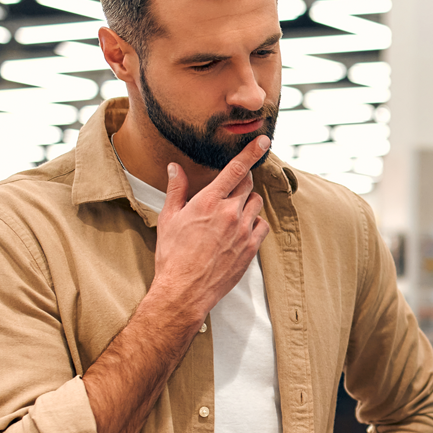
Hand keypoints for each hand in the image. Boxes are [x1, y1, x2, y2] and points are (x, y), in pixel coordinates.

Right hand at [149, 138, 269, 322]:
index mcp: (208, 202)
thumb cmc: (172, 255)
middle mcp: (229, 213)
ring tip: (232, 213)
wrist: (184, 290)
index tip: (263, 141)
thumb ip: (176, 190)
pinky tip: (241, 229)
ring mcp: (243, 231)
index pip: (235, 169)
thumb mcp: (169, 218)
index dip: (251, 152)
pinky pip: (262, 225)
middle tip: (231, 189)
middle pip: (247, 185)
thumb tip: (174, 168)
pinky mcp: (251, 248)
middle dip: (242, 182)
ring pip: (256, 204)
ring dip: (248, 202)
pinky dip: (255, 223)